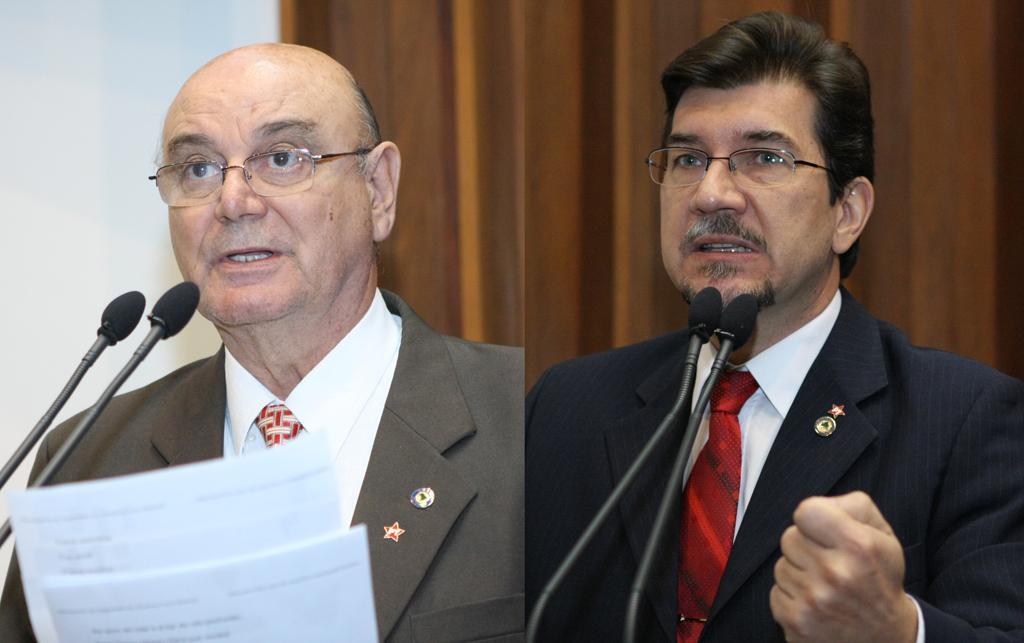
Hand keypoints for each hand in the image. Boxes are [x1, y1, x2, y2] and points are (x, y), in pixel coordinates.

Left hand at [769, 491, 917, 642]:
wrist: (885, 637)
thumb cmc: (879, 578)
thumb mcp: (882, 535)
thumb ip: (852, 505)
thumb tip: (818, 504)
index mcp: (858, 546)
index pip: (806, 511)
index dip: (812, 517)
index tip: (822, 530)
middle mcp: (836, 573)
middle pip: (789, 538)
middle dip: (805, 547)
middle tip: (829, 562)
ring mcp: (815, 601)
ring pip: (781, 566)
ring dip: (799, 573)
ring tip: (825, 585)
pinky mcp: (798, 622)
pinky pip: (776, 593)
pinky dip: (792, 597)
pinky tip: (816, 603)